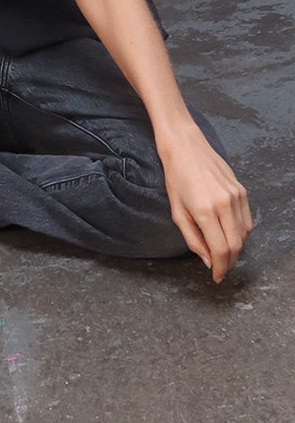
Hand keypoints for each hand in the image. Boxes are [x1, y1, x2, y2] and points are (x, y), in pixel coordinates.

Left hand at [160, 126, 252, 283]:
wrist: (185, 145)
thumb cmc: (175, 176)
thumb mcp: (176, 211)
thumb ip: (192, 239)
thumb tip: (207, 260)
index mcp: (204, 210)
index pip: (220, 250)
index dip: (220, 268)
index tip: (216, 277)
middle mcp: (224, 204)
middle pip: (236, 245)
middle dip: (229, 262)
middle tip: (220, 269)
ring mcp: (236, 196)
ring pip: (245, 234)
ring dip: (236, 248)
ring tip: (223, 253)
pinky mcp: (242, 190)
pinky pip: (247, 220)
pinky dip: (241, 233)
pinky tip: (229, 234)